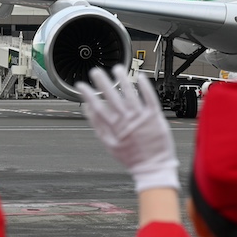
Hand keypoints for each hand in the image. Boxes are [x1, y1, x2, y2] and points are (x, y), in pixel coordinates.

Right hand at [76, 65, 178, 192]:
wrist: (153, 167)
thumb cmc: (133, 158)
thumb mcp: (110, 145)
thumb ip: (99, 127)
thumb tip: (88, 111)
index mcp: (115, 128)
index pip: (98, 108)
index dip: (88, 95)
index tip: (81, 86)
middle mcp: (127, 121)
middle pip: (112, 98)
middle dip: (103, 83)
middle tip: (96, 71)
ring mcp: (141, 118)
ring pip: (130, 94)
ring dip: (123, 80)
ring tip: (117, 69)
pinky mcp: (154, 117)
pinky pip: (150, 99)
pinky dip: (145, 87)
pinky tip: (141, 77)